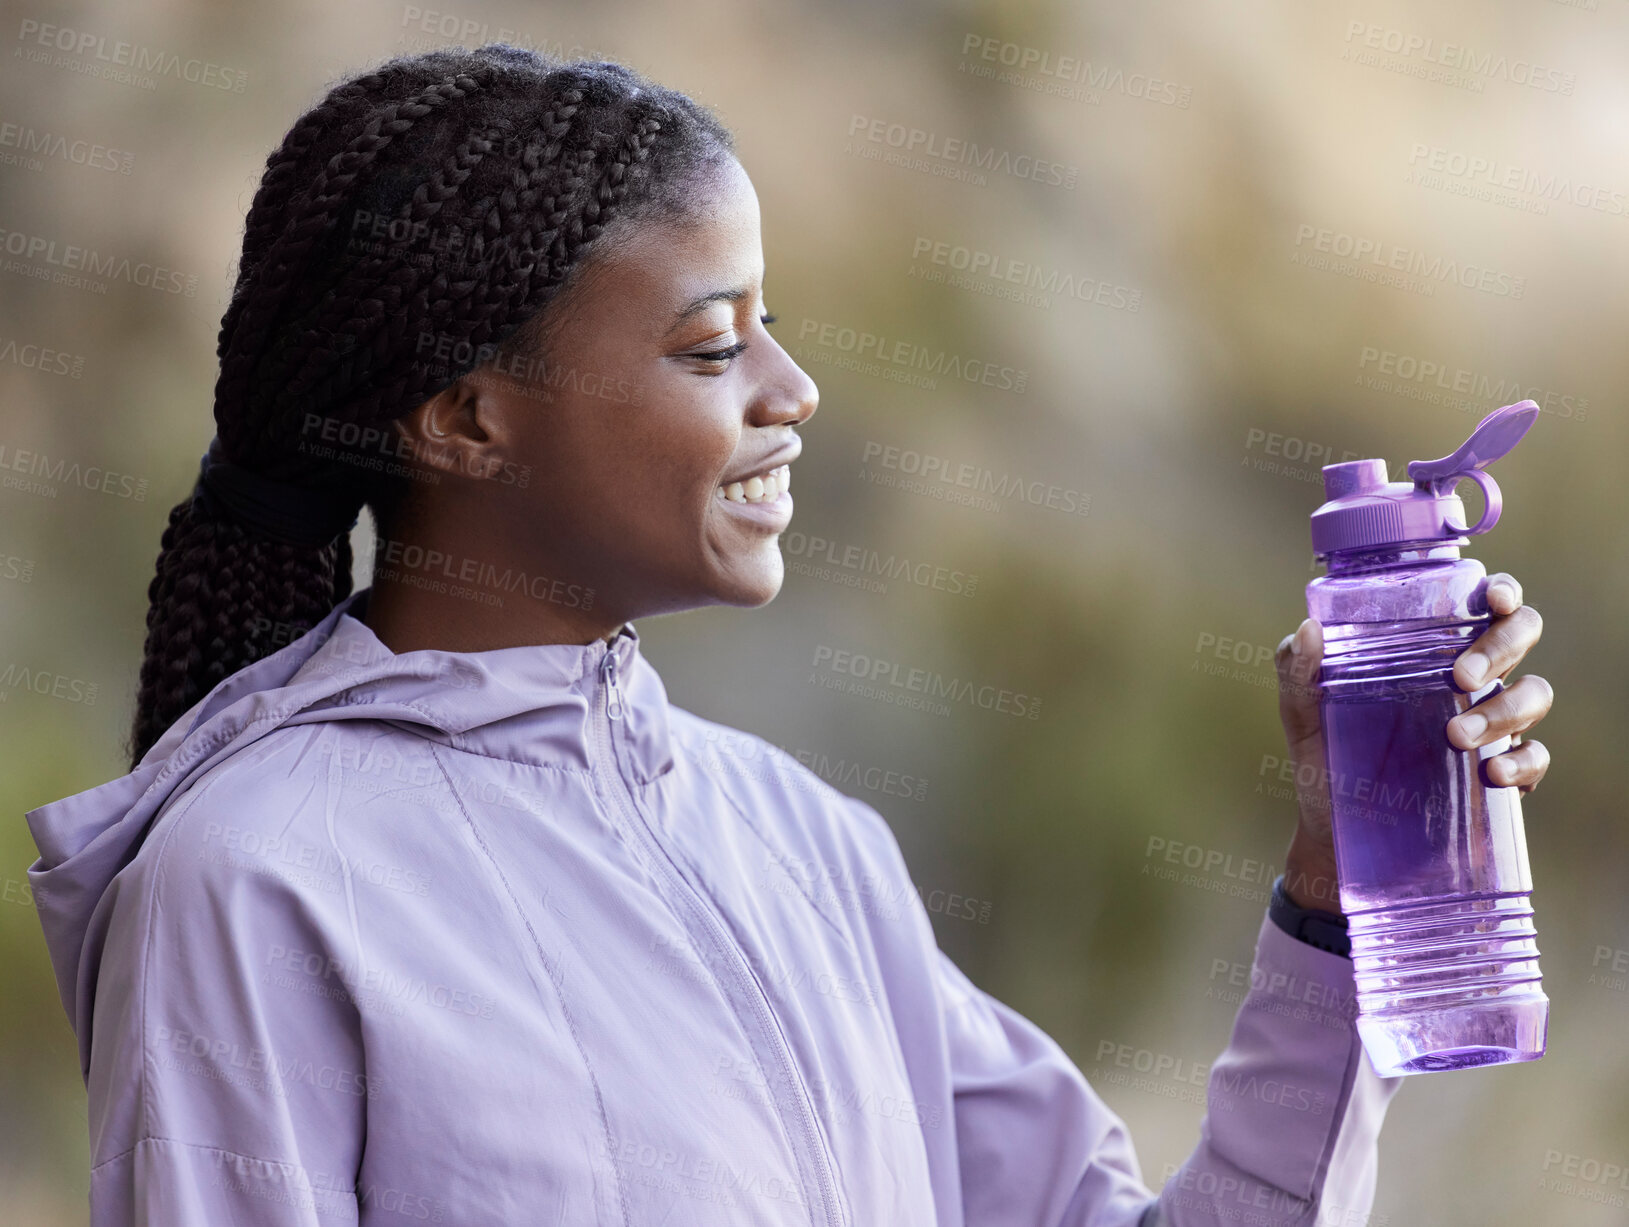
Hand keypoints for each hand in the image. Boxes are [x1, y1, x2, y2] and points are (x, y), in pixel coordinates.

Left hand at [1271, 573, 1553, 912]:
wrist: (1334, 832)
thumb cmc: (1324, 757)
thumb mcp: (1303, 714)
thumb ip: (1299, 672)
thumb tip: (1308, 629)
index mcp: (1431, 649)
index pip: (1482, 603)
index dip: (1500, 592)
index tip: (1490, 599)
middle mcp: (1471, 678)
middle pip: (1521, 636)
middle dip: (1501, 647)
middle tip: (1461, 678)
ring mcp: (1492, 723)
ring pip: (1533, 694)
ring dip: (1503, 711)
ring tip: (1455, 736)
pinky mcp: (1502, 772)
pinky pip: (1536, 758)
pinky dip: (1524, 762)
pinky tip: (1493, 774)